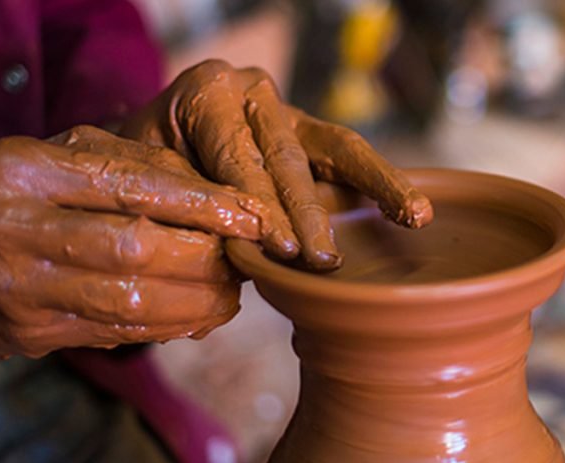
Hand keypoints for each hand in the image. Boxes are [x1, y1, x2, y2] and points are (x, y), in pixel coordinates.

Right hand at [0, 126, 269, 357]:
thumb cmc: (1, 200)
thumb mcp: (49, 160)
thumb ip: (124, 163)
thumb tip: (210, 192)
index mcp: (22, 171)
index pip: (128, 185)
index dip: (199, 203)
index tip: (249, 214)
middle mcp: (15, 229)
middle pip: (135, 248)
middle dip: (206, 257)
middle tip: (245, 257)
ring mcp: (20, 289)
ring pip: (130, 300)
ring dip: (197, 301)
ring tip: (234, 293)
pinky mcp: (31, 334)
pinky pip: (116, 332)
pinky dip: (169, 326)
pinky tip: (200, 316)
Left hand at [121, 59, 433, 269]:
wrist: (155, 134)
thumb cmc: (149, 160)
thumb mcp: (152, 175)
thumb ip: (189, 206)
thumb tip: (227, 266)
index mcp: (207, 93)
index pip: (239, 158)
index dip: (259, 206)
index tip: (281, 248)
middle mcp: (252, 94)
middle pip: (287, 158)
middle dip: (307, 212)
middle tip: (322, 258)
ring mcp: (286, 112)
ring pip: (336, 147)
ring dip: (375, 185)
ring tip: (413, 214)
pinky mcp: (309, 133)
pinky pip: (347, 155)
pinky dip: (380, 182)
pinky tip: (415, 210)